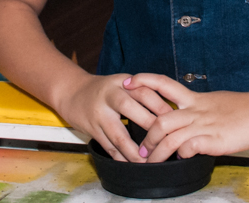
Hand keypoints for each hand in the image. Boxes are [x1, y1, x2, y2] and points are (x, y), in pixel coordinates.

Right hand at [55, 73, 173, 161]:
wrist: (72, 92)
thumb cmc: (104, 90)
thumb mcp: (122, 83)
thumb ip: (142, 93)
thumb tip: (170, 111)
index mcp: (121, 83)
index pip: (144, 92)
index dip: (161, 106)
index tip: (175, 120)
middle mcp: (109, 96)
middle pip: (131, 110)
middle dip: (151, 128)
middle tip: (167, 141)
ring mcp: (99, 114)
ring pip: (119, 135)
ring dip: (135, 151)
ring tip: (149, 160)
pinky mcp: (92, 130)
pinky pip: (109, 147)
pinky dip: (121, 158)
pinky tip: (132, 164)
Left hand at [124, 74, 248, 161]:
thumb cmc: (245, 109)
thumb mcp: (216, 103)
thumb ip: (198, 111)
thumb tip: (187, 123)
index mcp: (196, 99)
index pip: (164, 84)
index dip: (144, 81)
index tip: (128, 82)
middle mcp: (196, 110)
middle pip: (160, 119)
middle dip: (145, 136)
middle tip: (139, 150)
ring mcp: (204, 125)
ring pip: (169, 135)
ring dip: (156, 151)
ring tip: (151, 162)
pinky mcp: (214, 139)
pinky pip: (190, 146)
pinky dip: (181, 153)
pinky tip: (180, 158)